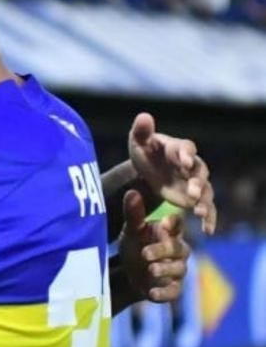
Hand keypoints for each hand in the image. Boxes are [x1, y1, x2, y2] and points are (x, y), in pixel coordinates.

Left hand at [118, 190, 189, 303]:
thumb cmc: (136, 244)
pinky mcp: (173, 288)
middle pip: (178, 248)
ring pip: (178, 269)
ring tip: (150, 269)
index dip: (174, 224)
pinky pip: (173, 291)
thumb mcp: (132, 230)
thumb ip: (133, 214)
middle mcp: (178, 250)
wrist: (130, 272)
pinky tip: (152, 293)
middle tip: (145, 253)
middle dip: (163, 250)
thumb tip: (131, 192)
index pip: (177, 225)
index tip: (165, 223)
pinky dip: (164, 293)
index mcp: (169, 233)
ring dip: (165, 269)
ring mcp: (177, 270)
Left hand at [128, 113, 216, 233]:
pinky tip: (207, 230)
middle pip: (199, 171)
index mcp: (177, 148)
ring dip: (204, 201)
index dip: (185, 154)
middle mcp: (191, 165)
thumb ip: (142, 131)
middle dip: (197, 181)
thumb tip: (144, 116)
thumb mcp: (138, 143)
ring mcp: (195, 182)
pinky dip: (208, 218)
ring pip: (205, 191)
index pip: (186, 148)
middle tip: (193, 191)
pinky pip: (206, 207)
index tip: (183, 161)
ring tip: (199, 213)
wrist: (148, 171)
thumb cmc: (145, 153)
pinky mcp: (194, 198)